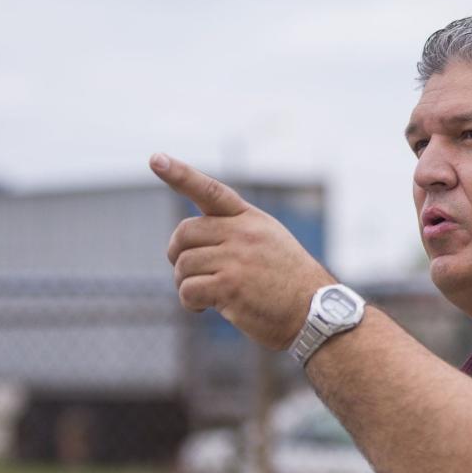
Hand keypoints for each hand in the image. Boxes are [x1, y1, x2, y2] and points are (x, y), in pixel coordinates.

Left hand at [150, 153, 333, 349]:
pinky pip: (188, 290)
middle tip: (188, 272)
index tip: (156, 159)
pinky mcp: (231, 286)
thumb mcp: (270, 242)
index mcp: (251, 219)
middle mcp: (243, 233)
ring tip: (204, 296)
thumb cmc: (289, 283)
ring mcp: (237, 259)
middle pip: (184, 233)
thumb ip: (235, 233)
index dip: (181, 175)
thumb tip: (191, 242)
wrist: (314, 312)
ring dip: (185, 283)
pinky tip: (205, 308)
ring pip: (183, 265)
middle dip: (177, 254)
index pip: (211, 191)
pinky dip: (190, 302)